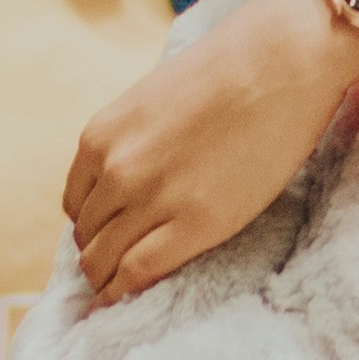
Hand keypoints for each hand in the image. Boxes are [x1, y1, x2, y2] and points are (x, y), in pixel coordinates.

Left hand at [63, 0, 358, 302]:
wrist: (281, 61)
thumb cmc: (230, 71)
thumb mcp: (155, 102)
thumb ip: (135, 142)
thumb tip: (134, 179)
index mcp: (101, 137)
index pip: (76, 203)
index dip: (92, 225)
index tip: (107, 236)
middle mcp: (116, 171)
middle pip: (88, 235)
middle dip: (99, 251)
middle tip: (116, 267)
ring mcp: (153, 199)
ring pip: (103, 259)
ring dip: (107, 276)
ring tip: (118, 287)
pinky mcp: (194, 224)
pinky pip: (138, 272)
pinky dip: (122, 290)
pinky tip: (121, 298)